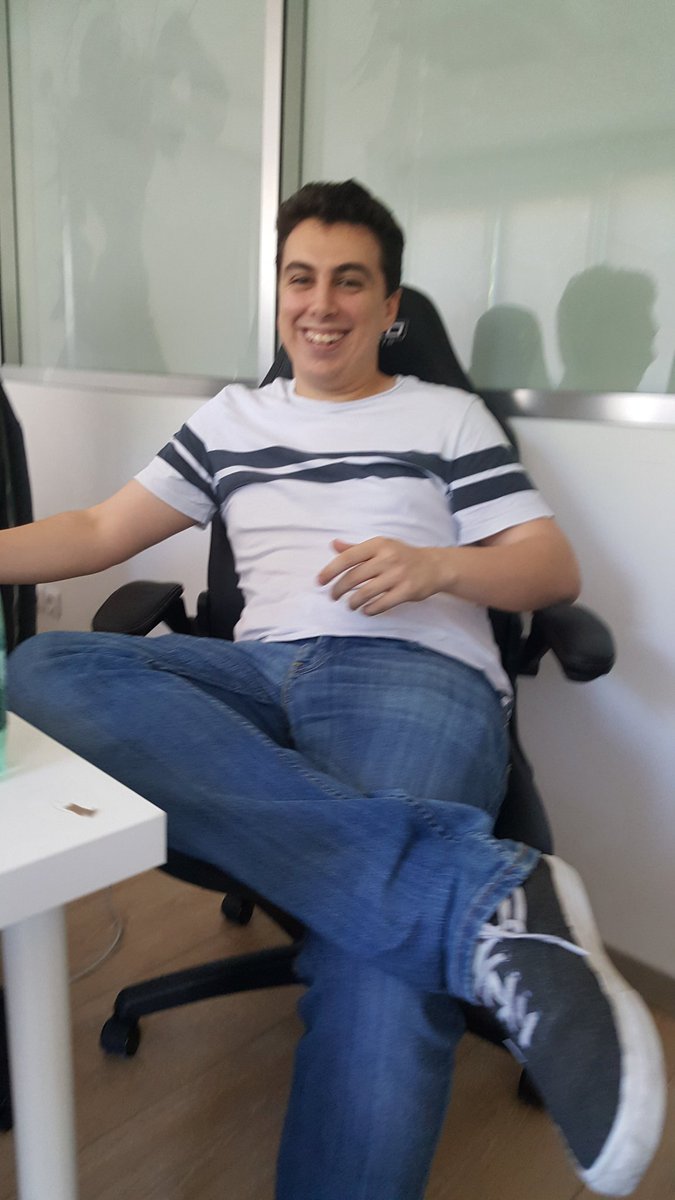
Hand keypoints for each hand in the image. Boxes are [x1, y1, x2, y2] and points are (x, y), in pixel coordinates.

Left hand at [318, 537, 444, 615]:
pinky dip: (370, 609)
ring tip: (350, 605)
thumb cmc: (402, 556)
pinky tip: (366, 610)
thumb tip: (333, 545)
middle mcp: (387, 558)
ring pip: (366, 592)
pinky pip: (382, 604)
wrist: (434, 566)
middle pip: (354, 577)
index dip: (330, 571)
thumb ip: (356, 548)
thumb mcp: (381, 546)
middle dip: (339, 590)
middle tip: (333, 596)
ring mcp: (398, 575)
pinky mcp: (407, 591)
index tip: (320, 582)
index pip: (347, 558)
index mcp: (378, 545)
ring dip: (353, 602)